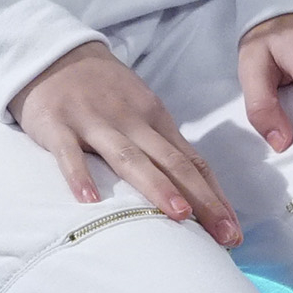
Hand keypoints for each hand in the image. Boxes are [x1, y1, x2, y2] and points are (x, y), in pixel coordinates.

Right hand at [10, 42, 240, 246]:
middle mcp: (133, 121)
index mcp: (156, 120)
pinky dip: (80, 176)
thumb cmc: (106, 93)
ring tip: (180, 217)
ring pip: (131, 157)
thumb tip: (192, 190)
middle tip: (225, 235)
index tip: (234, 230)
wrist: (59, 58)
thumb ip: (160, 148)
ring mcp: (96, 122)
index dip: (215, 195)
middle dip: (202, 199)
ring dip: (157, 186)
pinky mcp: (58, 125)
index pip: (192, 161)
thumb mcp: (141, 114)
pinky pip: (69, 153)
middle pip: (173, 162)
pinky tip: (90, 202)